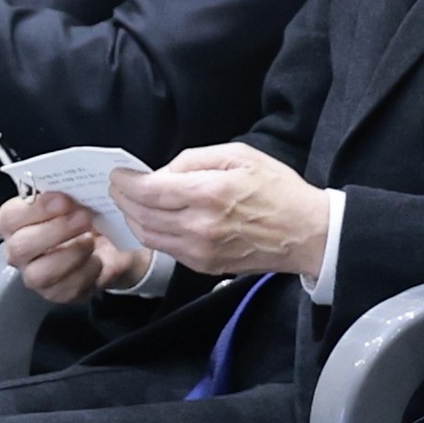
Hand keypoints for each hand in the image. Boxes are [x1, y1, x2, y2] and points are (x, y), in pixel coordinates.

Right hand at [0, 189, 150, 301]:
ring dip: (70, 254)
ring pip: (39, 274)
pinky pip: (65, 290)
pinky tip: (98, 260)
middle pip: (19, 248)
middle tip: (84, 217)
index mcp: (17, 222)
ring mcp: (36, 275)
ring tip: (91, 241)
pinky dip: (87, 272)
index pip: (8, 217)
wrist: (112, 243)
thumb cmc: (85, 215)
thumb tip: (71, 184)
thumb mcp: (77, 196)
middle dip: (56, 231)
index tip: (63, 199)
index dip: (34, 209)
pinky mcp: (56, 293)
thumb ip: (66, 190)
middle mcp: (20, 251)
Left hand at [108, 143, 332, 278]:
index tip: (118, 174)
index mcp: (209, 193)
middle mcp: (200, 225)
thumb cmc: (278, 191)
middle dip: (123, 199)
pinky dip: (151, 234)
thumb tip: (163, 171)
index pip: (149, 190)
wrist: (306, 234)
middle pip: (142, 215)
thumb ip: (196, 159)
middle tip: (117, 187)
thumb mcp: (241, 156)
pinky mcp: (204, 266)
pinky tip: (151, 221)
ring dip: (132, 218)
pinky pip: (166, 249)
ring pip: (149, 236)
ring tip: (128, 203)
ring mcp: (201, 250)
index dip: (126, 182)